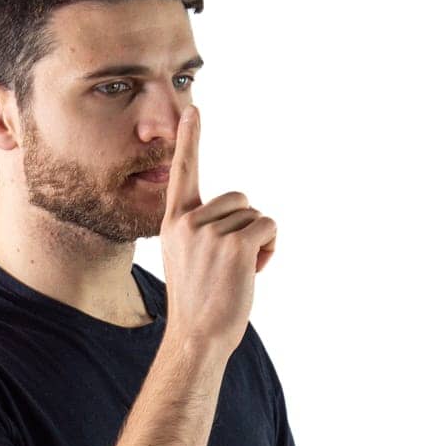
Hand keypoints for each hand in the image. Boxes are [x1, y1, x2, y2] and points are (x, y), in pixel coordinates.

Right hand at [160, 104, 277, 358]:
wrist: (197, 336)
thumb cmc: (199, 302)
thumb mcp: (190, 258)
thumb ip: (203, 230)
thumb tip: (241, 216)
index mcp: (174, 222)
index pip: (185, 172)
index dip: (191, 139)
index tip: (193, 109)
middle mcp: (188, 222)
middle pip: (239, 199)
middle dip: (246, 226)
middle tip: (230, 263)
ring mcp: (210, 233)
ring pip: (256, 216)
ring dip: (258, 242)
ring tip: (238, 272)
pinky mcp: (234, 246)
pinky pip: (268, 227)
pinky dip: (270, 247)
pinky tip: (254, 270)